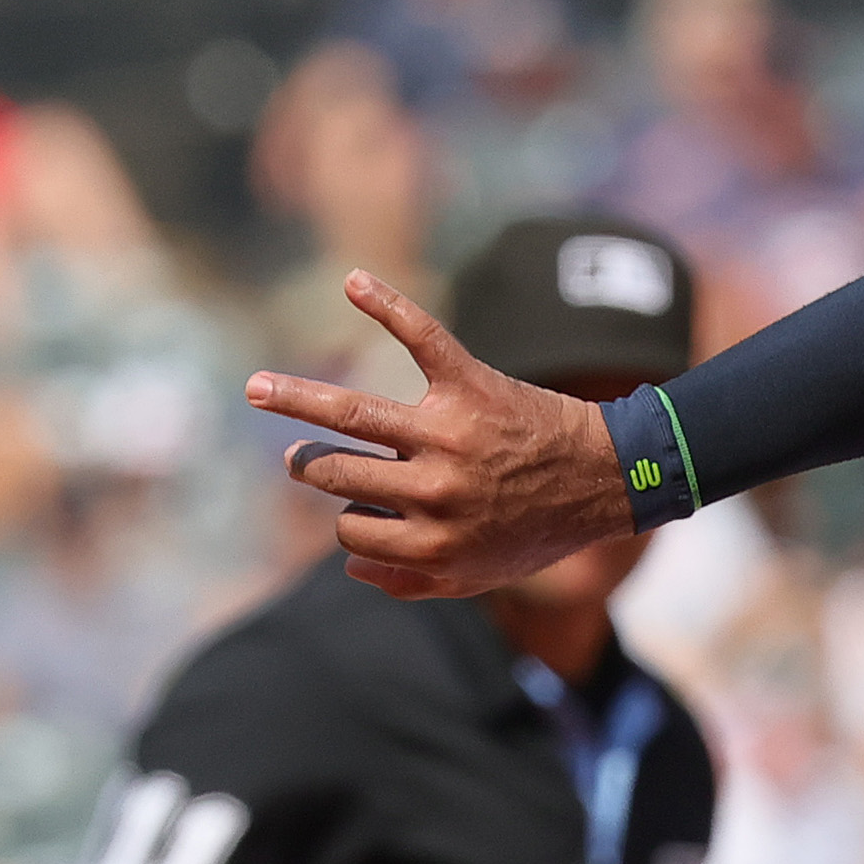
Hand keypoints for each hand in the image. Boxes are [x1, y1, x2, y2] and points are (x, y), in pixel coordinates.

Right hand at [245, 273, 631, 599]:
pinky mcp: (471, 386)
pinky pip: (420, 338)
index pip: (353, 531)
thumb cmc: (538, 529)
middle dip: (311, 467)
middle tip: (299, 459)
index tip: (365, 511)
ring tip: (257, 389)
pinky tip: (353, 282)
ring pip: (350, 417)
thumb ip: (415, 581)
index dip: (352, 522)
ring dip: (294, 399)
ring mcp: (451, 435)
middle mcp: (437, 491)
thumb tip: (349, 563)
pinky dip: (386, 305)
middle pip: (339, 476)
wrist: (606, 481)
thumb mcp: (482, 575)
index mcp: (436, 543)